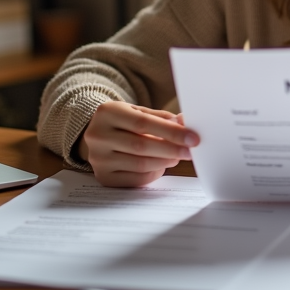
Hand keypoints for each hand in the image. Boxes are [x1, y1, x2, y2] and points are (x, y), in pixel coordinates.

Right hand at [80, 101, 198, 186]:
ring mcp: (99, 158)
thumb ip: (161, 118)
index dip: (170, 132)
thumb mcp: (138, 111)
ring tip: (177, 156)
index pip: (143, 123)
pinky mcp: (104, 177)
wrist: (96, 135)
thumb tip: (185, 125)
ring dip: (165, 162)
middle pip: (141, 145)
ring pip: (140, 164)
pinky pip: (136, 179)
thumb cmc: (123, 122)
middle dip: (171, 149)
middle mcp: (98, 135)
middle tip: (190, 151)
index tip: (192, 138)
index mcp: (107, 112)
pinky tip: (161, 166)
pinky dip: (154, 173)